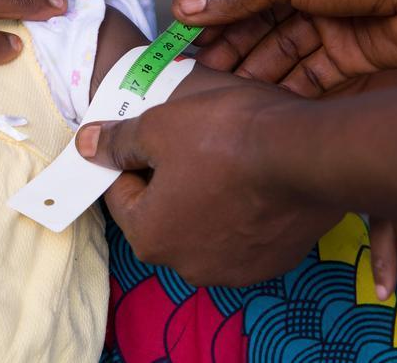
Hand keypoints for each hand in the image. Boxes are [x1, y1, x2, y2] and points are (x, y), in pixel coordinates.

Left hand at [76, 85, 343, 286]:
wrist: (310, 154)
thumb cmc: (225, 137)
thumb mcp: (159, 126)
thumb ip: (118, 141)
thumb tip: (87, 146)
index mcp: (149, 237)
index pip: (121, 194)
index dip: (130, 158)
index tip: (150, 136)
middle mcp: (186, 267)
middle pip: (163, 215)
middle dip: (169, 181)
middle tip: (192, 143)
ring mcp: (233, 270)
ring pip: (204, 226)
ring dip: (206, 198)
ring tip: (228, 159)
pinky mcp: (272, 263)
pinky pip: (243, 234)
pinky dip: (242, 211)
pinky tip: (256, 182)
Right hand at [174, 0, 396, 93]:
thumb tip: (184, 7)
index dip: (215, 5)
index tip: (186, 34)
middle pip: (261, 16)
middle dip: (230, 43)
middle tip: (200, 71)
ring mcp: (333, 15)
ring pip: (282, 46)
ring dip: (253, 67)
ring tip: (223, 89)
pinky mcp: (350, 51)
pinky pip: (309, 71)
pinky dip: (286, 85)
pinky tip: (259, 101)